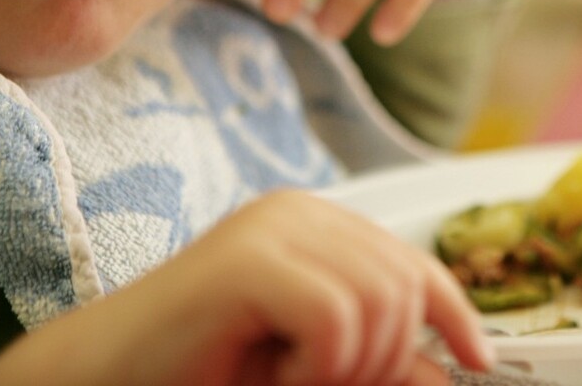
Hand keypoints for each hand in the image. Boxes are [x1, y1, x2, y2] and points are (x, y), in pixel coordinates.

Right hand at [0, 190, 493, 385]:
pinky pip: (335, 318)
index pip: (412, 260)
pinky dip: (321, 368)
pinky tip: (277, 377)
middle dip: (391, 356)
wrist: (102, 376)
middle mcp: (299, 212)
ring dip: (352, 367)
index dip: (454, 311)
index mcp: (315, 226)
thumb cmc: (202, 369)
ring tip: (298, 382)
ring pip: (381, 300)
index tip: (479, 359)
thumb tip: (447, 367)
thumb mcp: (311, 364)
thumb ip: (373, 356)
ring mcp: (273, 228)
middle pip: (405, 281)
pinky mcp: (250, 259)